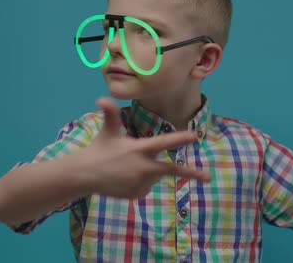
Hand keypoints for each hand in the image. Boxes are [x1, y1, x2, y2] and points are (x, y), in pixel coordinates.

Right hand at [78, 97, 210, 198]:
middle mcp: (142, 167)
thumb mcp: (107, 131)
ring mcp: (139, 182)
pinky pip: (145, 187)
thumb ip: (110, 114)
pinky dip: (140, 182)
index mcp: (138, 149)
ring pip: (154, 177)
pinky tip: (124, 178)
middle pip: (171, 170)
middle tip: (208, 177)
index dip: (179, 139)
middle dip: (191, 173)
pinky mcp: (136, 194)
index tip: (194, 136)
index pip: (163, 143)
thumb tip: (101, 98)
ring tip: (126, 167)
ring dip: (147, 171)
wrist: (84, 175)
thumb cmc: (99, 149)